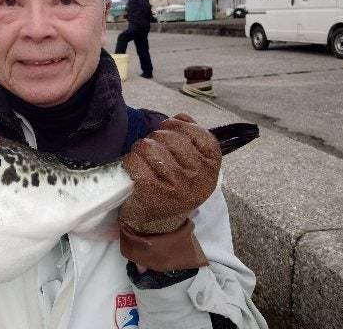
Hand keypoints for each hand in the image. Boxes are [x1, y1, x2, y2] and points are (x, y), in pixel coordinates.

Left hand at [118, 113, 220, 234]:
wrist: (159, 225)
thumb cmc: (175, 188)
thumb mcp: (193, 166)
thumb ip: (191, 138)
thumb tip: (181, 117)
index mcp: (211, 166)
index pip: (198, 132)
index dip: (177, 126)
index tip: (167, 130)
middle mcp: (198, 177)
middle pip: (169, 137)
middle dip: (155, 138)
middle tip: (151, 150)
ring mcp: (176, 186)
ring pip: (149, 147)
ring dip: (140, 149)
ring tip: (142, 159)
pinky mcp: (152, 193)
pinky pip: (135, 162)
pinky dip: (130, 162)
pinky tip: (134, 169)